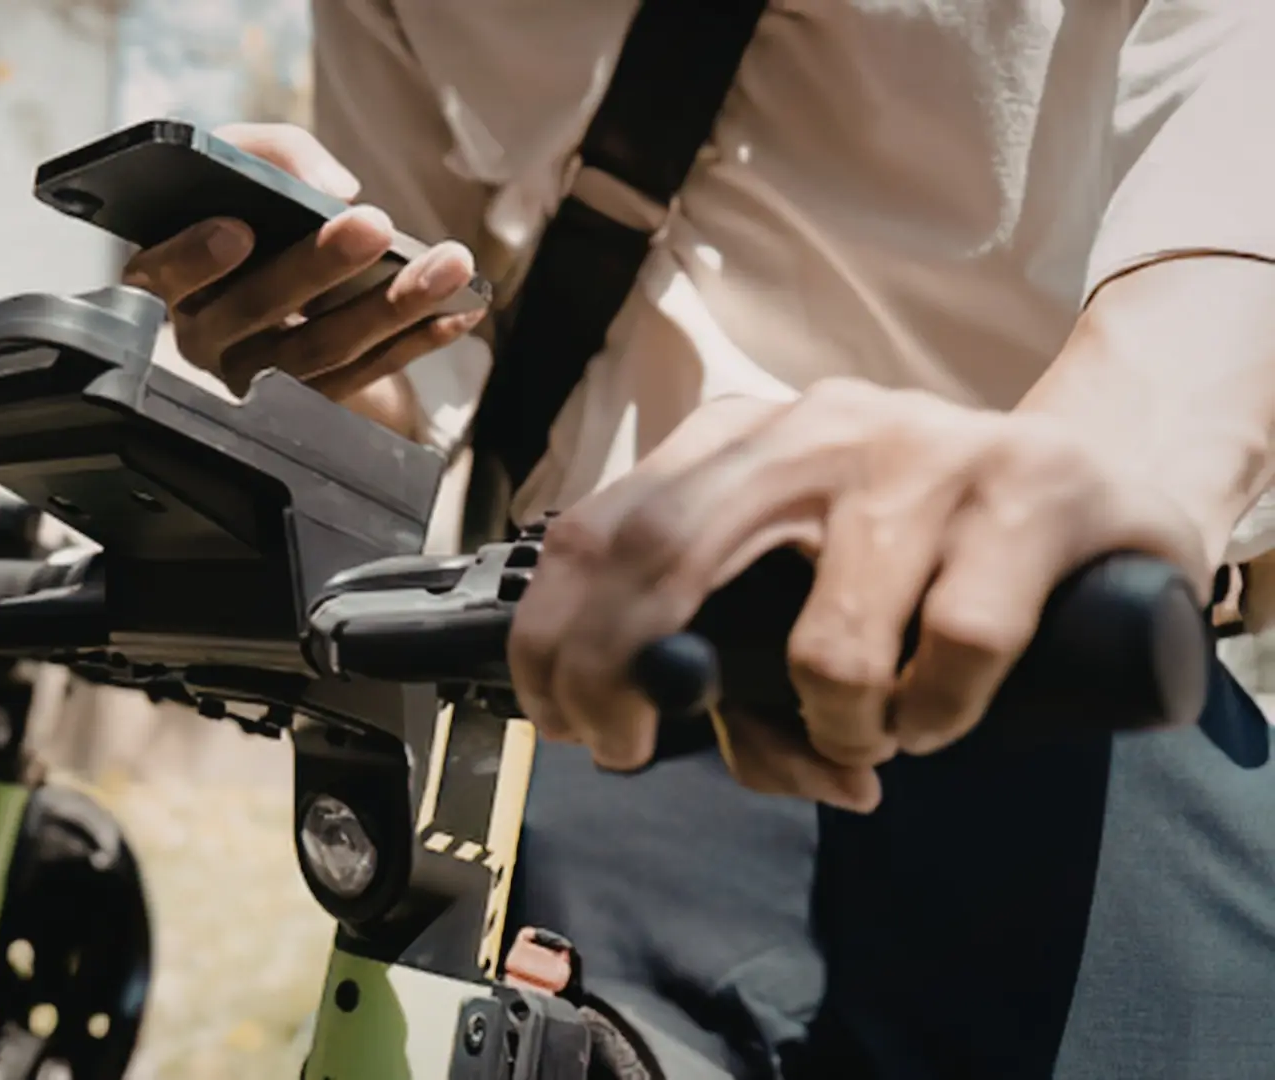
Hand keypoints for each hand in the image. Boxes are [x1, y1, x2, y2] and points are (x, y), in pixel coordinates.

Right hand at [120, 123, 486, 418]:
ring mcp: (255, 379)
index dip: (193, 258)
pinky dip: (415, 342)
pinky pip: (362, 377)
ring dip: (390, 306)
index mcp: (165, 279)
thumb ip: (272, 154)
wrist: (264, 259)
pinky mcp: (307, 401)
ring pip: (319, 351)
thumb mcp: (241, 158)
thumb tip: (335, 190)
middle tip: (375, 224)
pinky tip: (458, 311)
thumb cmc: (242, 200)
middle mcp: (204, 337)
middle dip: (320, 266)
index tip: (238, 229)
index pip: (158, 278)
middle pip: (256, 310)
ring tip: (449, 265)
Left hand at [507, 379, 1207, 810]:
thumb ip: (740, 670)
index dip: (554, 638)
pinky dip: (937, 715)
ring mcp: (923, 450)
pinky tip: (944, 709)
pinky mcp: (1031, 489)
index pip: (599, 527)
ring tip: (869, 731)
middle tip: (629, 748)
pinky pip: (953, 649)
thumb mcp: (804, 591)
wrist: (1102, 484)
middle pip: (660, 550)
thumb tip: (737, 758)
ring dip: (831, 728)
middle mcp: (815, 427)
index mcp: (741, 440)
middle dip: (618, 674)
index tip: (560, 721)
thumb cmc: (923, 558)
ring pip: (824, 643)